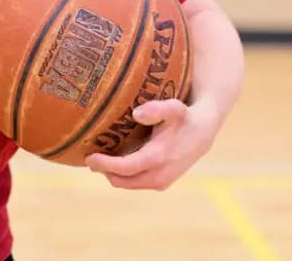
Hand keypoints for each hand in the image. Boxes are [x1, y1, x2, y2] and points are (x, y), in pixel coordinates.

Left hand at [84, 98, 218, 190]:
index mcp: (158, 158)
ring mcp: (161, 182)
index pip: (124, 168)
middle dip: (104, 171)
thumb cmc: (183, 117)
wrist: (202, 131)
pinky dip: (123, 175)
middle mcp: (159, 175)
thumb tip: (137, 114)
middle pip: (121, 180)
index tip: (89, 156)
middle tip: (90, 157)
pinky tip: (117, 161)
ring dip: (113, 174)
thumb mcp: (173, 107)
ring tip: (101, 159)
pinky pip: (135, 183)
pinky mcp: (162, 183)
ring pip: (127, 184)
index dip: (105, 164)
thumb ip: (156, 109)